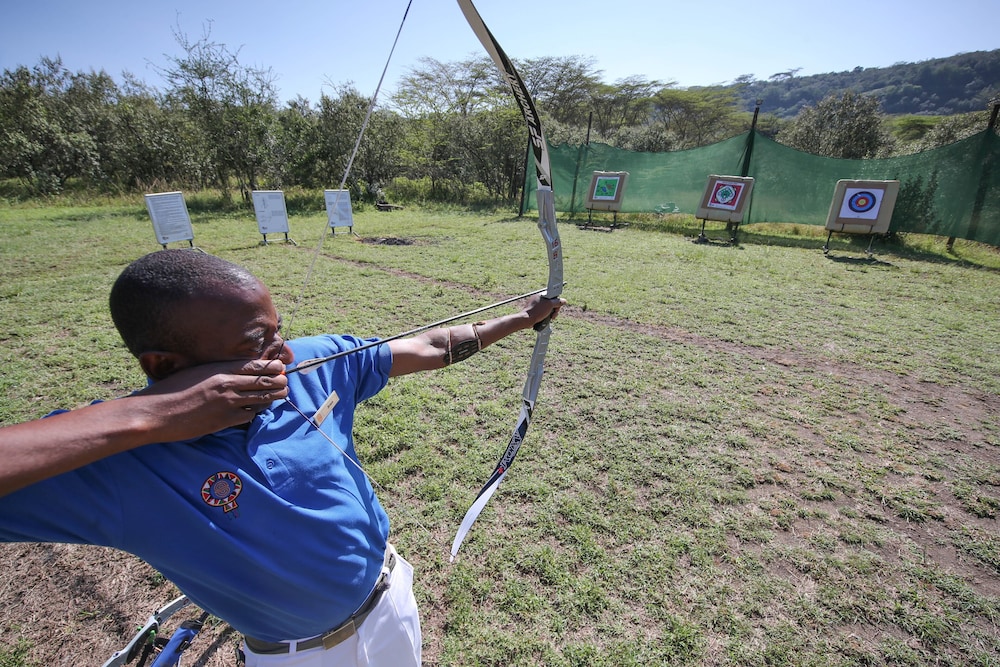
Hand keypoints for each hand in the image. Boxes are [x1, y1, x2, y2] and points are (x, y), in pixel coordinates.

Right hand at [135, 359, 288, 438]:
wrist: (156, 413)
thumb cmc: (170, 390)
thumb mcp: (195, 372)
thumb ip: (215, 370)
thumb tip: (231, 370)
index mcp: (219, 368)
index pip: (255, 365)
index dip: (271, 366)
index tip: (279, 366)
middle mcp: (227, 383)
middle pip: (264, 381)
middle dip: (278, 381)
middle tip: (284, 381)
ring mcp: (228, 403)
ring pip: (262, 398)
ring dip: (274, 396)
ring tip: (282, 393)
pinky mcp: (225, 420)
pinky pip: (249, 415)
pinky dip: (256, 412)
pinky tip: (258, 410)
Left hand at [523, 294, 565, 329]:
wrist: (527, 319)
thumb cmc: (537, 311)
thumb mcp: (550, 305)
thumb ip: (558, 302)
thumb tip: (564, 301)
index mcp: (541, 294)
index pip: (553, 296)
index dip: (557, 302)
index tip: (557, 307)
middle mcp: (538, 299)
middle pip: (551, 303)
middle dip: (554, 309)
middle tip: (553, 315)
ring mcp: (536, 305)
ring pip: (548, 308)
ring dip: (551, 313)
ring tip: (550, 318)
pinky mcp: (535, 311)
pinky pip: (543, 312)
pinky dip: (546, 316)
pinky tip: (545, 319)